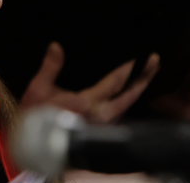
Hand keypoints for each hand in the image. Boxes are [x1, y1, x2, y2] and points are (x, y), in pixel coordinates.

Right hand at [20, 42, 159, 122]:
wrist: (34, 142)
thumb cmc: (35, 115)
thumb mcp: (39, 88)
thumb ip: (51, 66)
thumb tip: (57, 46)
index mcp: (87, 102)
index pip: (115, 83)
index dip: (130, 69)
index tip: (143, 56)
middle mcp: (101, 115)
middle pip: (129, 95)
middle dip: (143, 78)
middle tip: (155, 62)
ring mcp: (103, 125)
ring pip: (127, 106)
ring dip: (138, 89)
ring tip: (147, 74)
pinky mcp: (100, 130)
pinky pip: (120, 113)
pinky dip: (128, 100)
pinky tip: (130, 92)